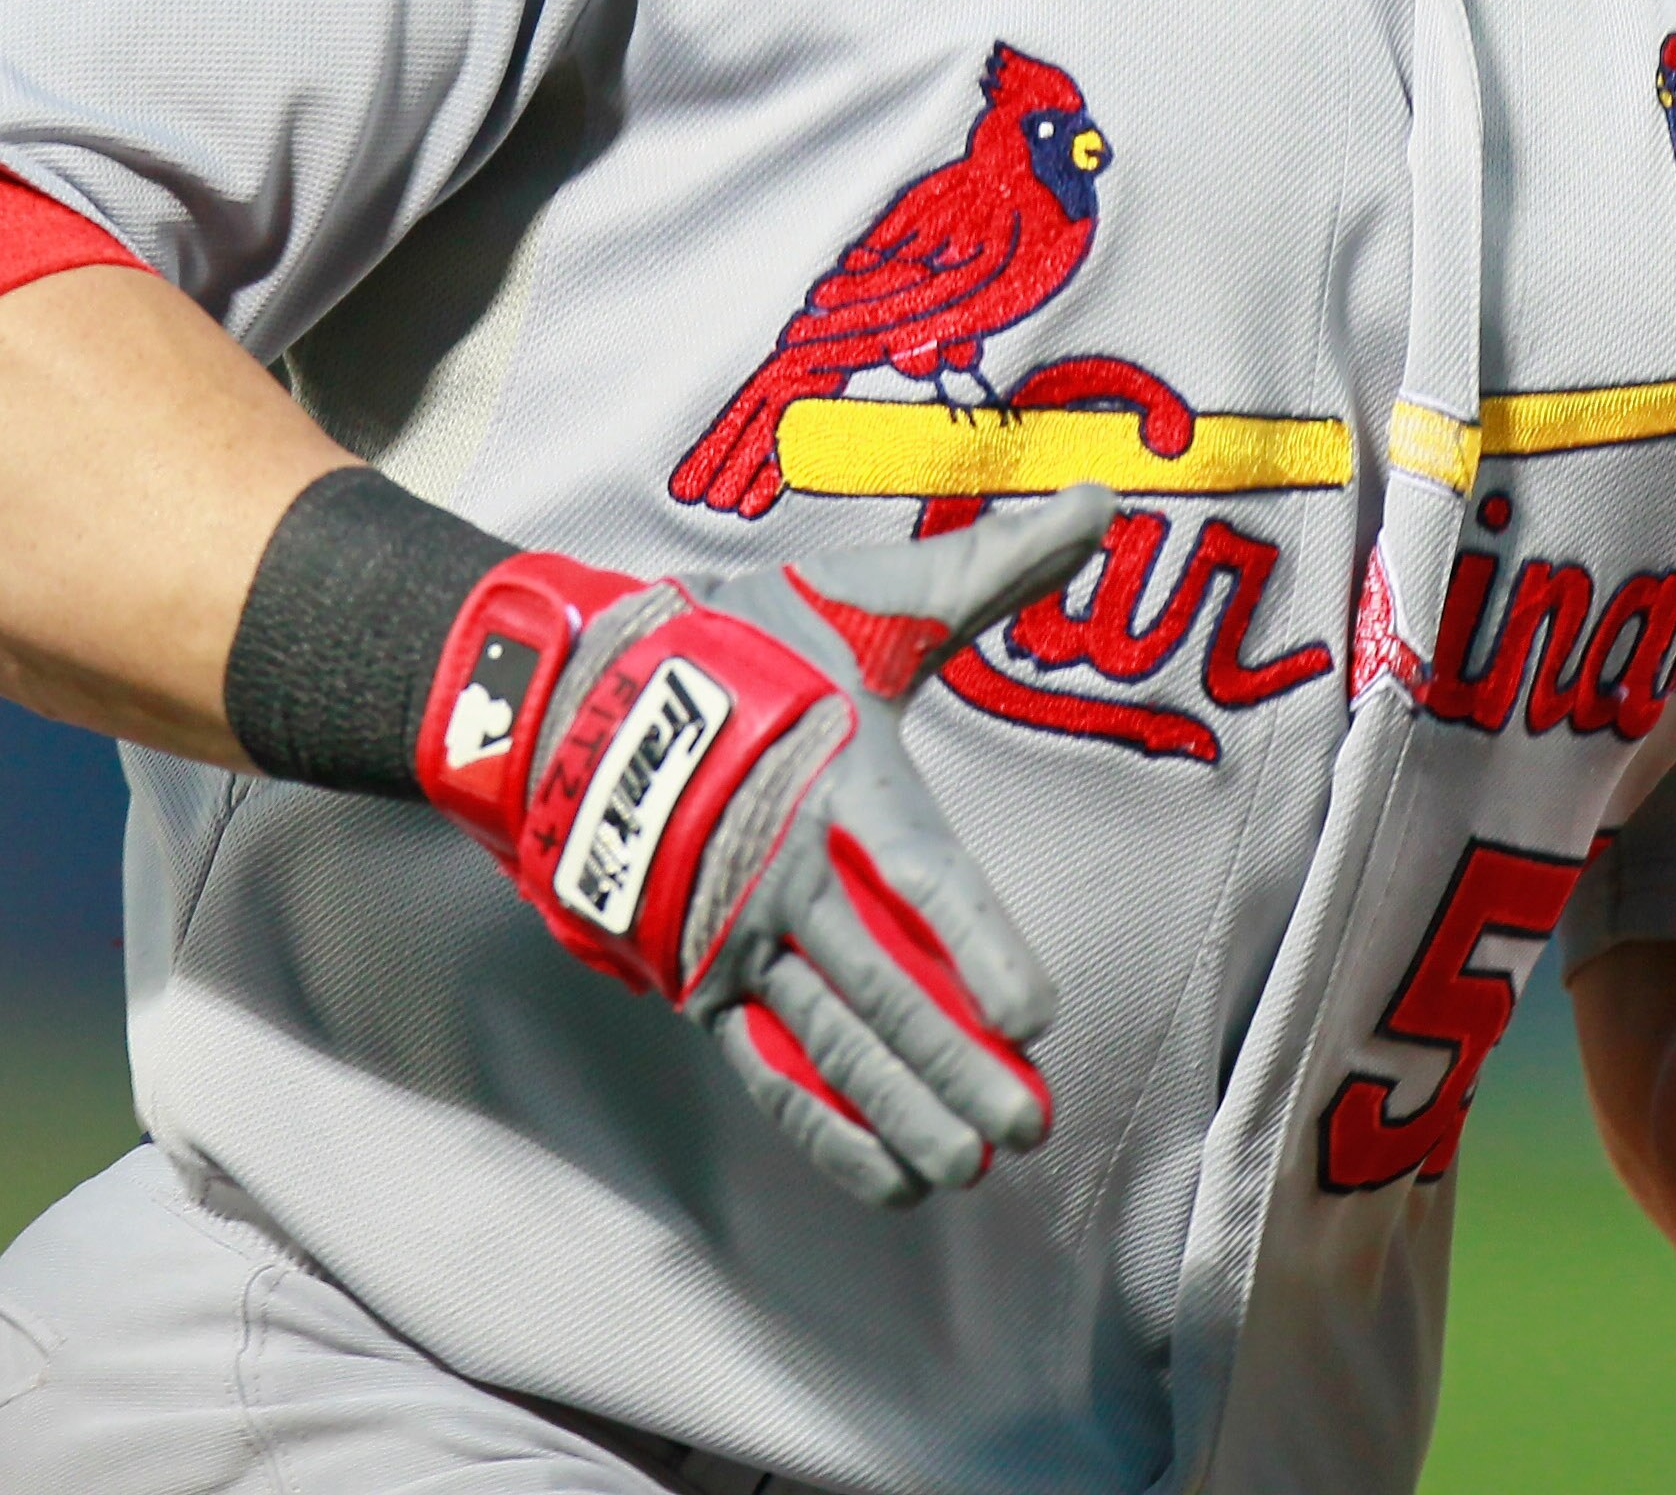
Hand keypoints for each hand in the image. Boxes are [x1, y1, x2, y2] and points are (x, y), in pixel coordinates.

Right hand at [415, 488, 1118, 1203]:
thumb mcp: (867, 597)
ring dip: (903, 1111)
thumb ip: (989, 569)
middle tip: (1028, 1125)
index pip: (919, 878)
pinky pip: (770, 1069)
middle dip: (957, 1063)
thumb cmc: (748, 641)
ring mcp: (733, 933)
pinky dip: (828, 1130)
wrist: (574, 690)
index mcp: (839, 781)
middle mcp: (785, 869)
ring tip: (972, 1167)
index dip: (975, 948)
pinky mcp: (697, 977)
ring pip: (830, 1042)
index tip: (1032, 1017)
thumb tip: (1101, 499)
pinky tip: (891, 1176)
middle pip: (882, 984)